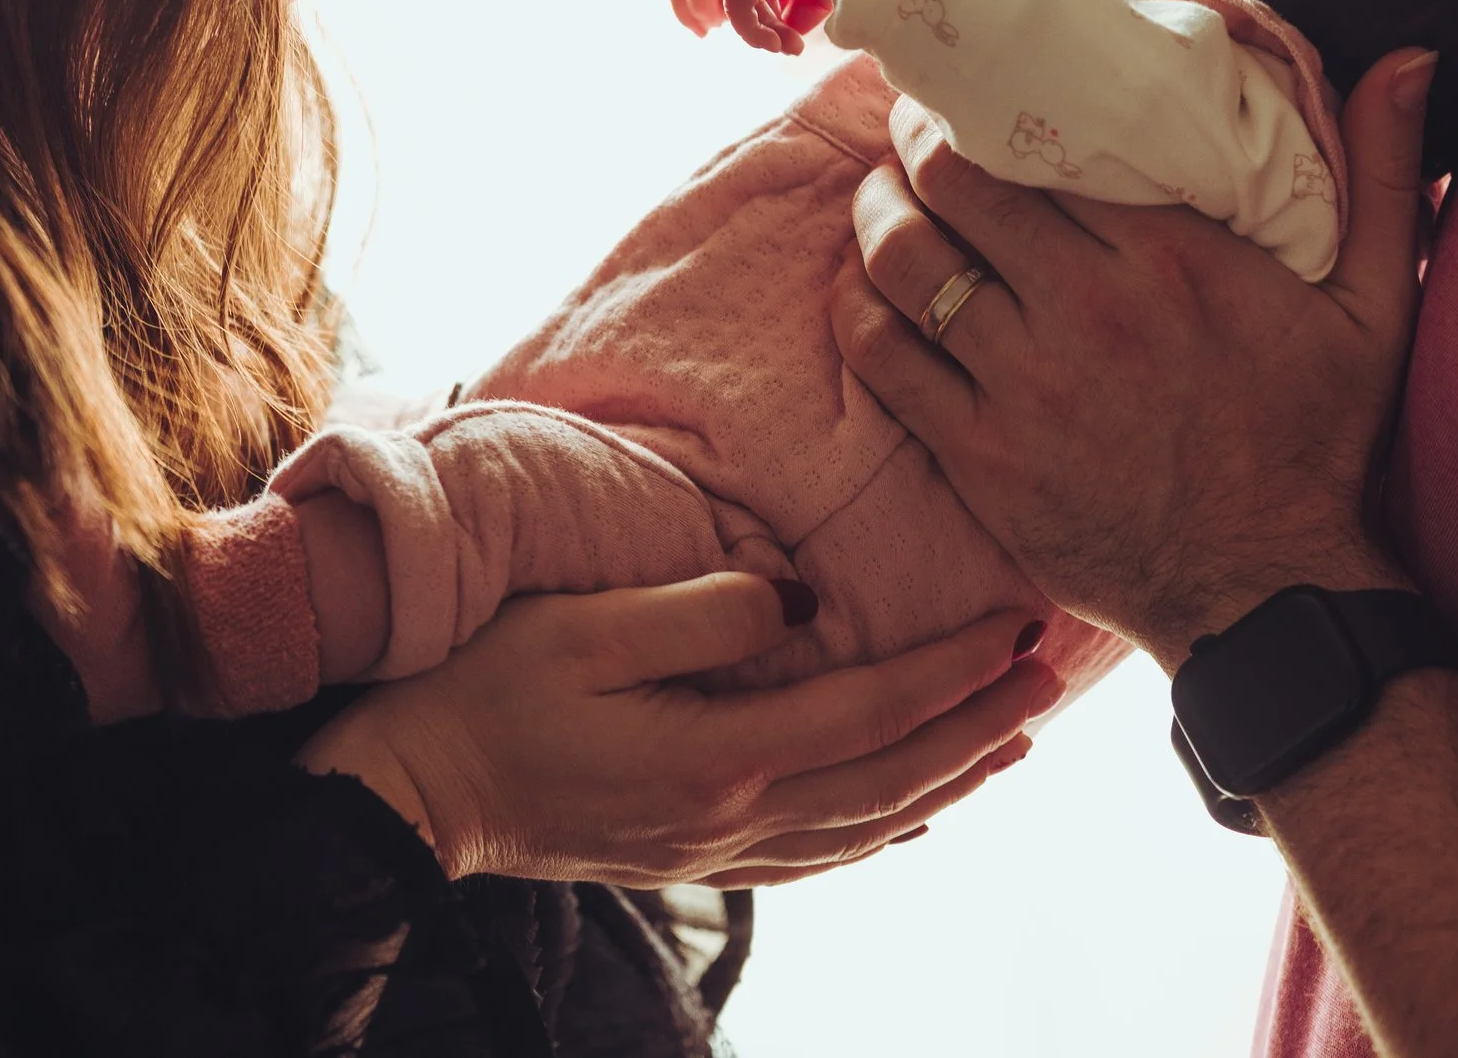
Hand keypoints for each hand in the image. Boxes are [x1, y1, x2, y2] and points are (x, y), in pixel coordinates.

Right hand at [297, 573, 1059, 887]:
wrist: (412, 797)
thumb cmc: (487, 692)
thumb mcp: (583, 626)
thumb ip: (697, 609)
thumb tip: (791, 600)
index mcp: (718, 752)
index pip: (870, 708)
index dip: (951, 669)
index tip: (1014, 626)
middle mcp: (735, 814)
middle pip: (891, 775)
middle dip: (977, 724)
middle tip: (1045, 676)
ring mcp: (716, 848)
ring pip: (868, 822)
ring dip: (948, 778)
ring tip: (1010, 738)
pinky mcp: (694, 857)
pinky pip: (820, 853)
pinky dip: (884, 829)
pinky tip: (913, 811)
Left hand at [833, 51, 1437, 667]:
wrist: (1266, 592)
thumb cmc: (1316, 442)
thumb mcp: (1372, 305)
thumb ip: (1383, 172)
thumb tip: (1413, 56)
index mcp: (1169, 256)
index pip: (1039, 140)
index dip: (988, 107)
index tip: (974, 92)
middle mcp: (1087, 310)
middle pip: (952, 185)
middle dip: (918, 146)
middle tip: (915, 136)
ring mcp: (1025, 387)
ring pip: (905, 262)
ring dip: (878, 216)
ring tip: (885, 199)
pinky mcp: (980, 457)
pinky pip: (884, 360)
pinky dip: (860, 312)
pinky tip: (867, 291)